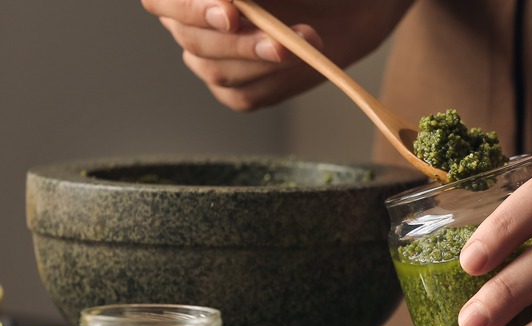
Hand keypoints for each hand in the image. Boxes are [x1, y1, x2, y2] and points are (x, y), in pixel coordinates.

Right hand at [140, 0, 411, 110]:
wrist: (355, 3)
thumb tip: (230, 1)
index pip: (163, 1)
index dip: (190, 7)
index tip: (231, 11)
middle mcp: (194, 20)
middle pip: (192, 39)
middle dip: (238, 42)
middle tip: (279, 40)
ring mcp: (215, 56)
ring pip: (217, 71)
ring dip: (262, 60)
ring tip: (305, 41)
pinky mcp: (241, 87)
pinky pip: (242, 96)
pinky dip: (274, 81)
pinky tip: (301, 59)